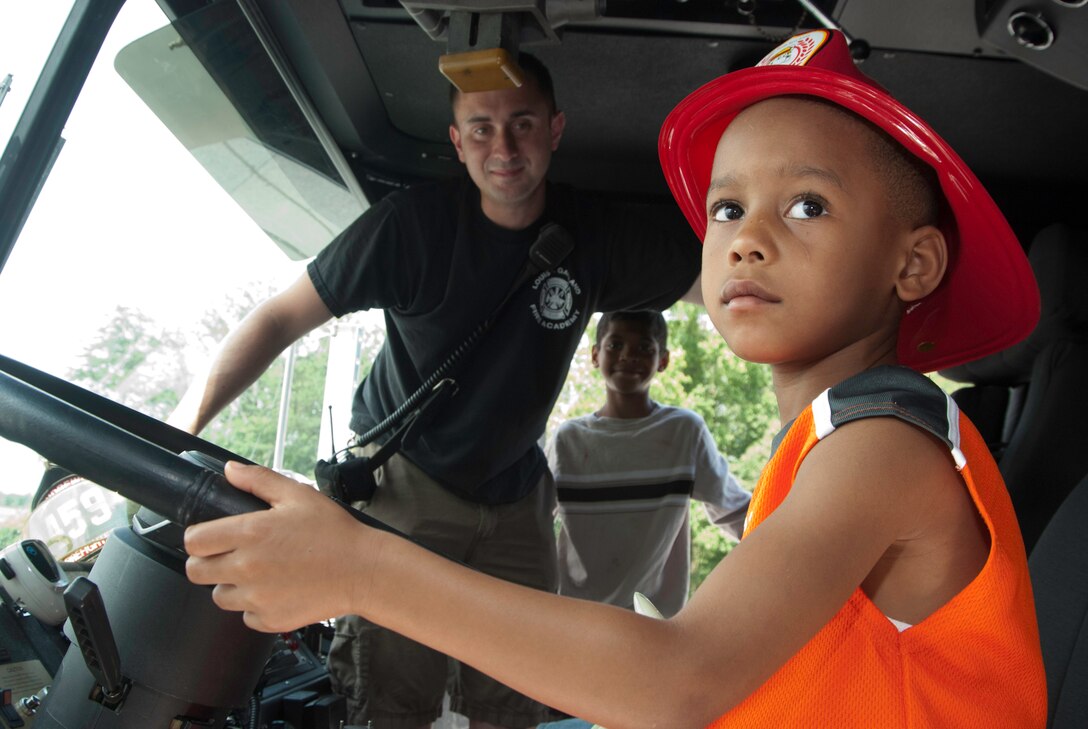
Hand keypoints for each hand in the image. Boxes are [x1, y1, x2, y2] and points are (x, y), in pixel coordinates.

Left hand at [184, 462, 374, 631]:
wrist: (362, 570)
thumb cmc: (334, 532)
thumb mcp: (298, 495)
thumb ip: (259, 480)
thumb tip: (229, 470)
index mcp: (250, 534)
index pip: (194, 541)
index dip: (199, 537)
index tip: (211, 537)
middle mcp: (246, 568)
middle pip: (196, 572)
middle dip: (208, 562)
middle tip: (231, 556)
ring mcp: (256, 598)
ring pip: (219, 596)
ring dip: (232, 585)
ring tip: (259, 574)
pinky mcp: (269, 620)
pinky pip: (246, 616)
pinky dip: (256, 605)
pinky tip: (277, 590)